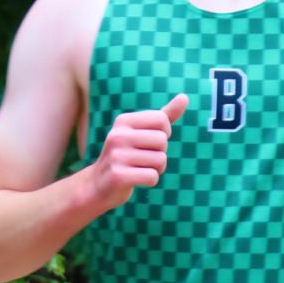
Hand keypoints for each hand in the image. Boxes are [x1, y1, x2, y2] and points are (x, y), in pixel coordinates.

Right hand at [88, 94, 186, 209]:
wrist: (98, 185)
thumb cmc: (127, 155)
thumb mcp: (142, 132)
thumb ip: (165, 115)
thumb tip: (185, 97)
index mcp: (123, 121)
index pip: (162, 120)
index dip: (164, 133)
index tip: (150, 141)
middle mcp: (117, 135)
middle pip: (163, 141)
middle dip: (160, 153)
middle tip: (143, 159)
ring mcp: (116, 155)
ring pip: (161, 160)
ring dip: (156, 168)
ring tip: (138, 169)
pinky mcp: (118, 176)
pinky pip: (153, 176)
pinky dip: (150, 180)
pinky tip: (136, 179)